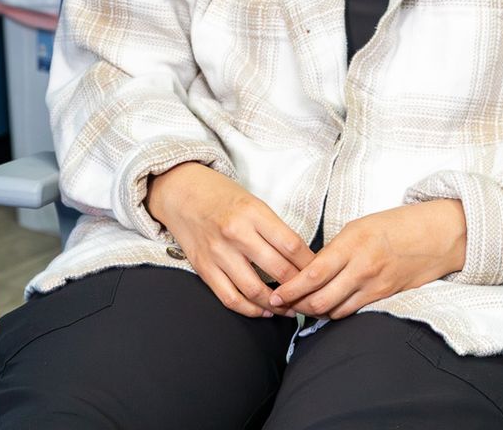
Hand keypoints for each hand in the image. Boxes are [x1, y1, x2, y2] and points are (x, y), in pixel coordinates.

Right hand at [145, 163, 314, 317]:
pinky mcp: (204, 268)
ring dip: (278, 305)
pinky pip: (230, 297)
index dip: (311, 265)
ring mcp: (218, 253)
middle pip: (279, 270)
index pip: (292, 246)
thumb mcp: (253, 202)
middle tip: (313, 297)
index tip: (322, 274)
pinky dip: (251, 309)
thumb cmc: (221, 196)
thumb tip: (302, 260)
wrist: (180, 192)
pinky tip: (264, 311)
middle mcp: (236, 233)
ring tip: (292, 309)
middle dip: (301, 289)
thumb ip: (274, 229)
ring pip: (256, 290)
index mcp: (252, 213)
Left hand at [272, 200, 466, 319]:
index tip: (276, 294)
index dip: (291, 289)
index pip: (314, 274)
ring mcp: (375, 285)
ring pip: (336, 311)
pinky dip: (336, 313)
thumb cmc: (394, 225)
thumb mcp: (357, 227)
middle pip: (321, 299)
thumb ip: (334, 250)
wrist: (435, 236)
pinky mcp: (385, 297)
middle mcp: (362, 268)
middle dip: (298, 306)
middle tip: (282, 305)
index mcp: (351, 244)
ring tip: (300, 307)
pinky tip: (327, 308)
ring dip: (315, 312)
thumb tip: (310, 269)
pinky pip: (353, 311)